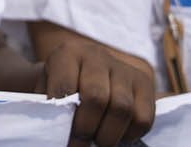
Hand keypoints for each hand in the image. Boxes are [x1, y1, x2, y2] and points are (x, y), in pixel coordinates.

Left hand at [39, 34, 153, 146]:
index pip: (65, 86)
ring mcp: (124, 68)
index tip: (60, 133)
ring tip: (97, 141)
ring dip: (108, 135)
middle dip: (86, 129)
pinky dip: (129, 134)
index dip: (61, 115)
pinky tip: (116, 134)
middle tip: (79, 144)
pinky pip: (142, 117)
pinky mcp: (144, 83)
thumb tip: (49, 128)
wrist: (85, 70)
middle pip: (96, 98)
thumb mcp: (46, 86)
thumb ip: (46, 104)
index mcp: (68, 53)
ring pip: (122, 108)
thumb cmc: (61, 84)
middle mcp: (97, 56)